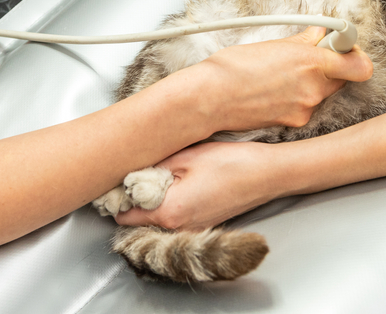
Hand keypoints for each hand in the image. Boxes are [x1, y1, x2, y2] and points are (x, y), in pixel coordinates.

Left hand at [115, 141, 275, 229]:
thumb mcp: (186, 156)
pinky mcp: (202, 224)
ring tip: (158, 172)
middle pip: (138, 219)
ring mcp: (192, 229)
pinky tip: (176, 180)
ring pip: (156, 218)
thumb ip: (153, 166)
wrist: (267, 174)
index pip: (124, 214)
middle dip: (133, 197)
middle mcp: (178, 228)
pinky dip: (168, 202)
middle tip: (137, 170)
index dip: (117, 195)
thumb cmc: (231, 163)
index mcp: (169, 212)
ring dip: (151, 199)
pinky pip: (173, 217)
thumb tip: (129, 171)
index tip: (117, 176)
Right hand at [189, 26, 373, 132]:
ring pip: (322, 92)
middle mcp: (314, 88)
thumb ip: (304, 41)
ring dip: (311, 82)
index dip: (353, 54)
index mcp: (312, 62)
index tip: (343, 46)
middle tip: (307, 57)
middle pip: (343, 77)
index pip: (360, 65)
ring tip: (280, 76)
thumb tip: (319, 34)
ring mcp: (306, 108)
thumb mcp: (272, 44)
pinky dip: (295, 98)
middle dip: (331, 66)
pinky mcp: (294, 122)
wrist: (211, 98)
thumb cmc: (233, 68)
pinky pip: (306, 107)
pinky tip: (273, 92)